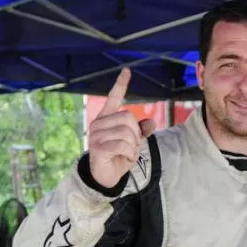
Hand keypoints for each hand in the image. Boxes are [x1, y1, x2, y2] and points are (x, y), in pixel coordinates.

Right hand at [87, 69, 156, 188]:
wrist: (105, 176)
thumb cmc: (118, 156)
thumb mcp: (133, 143)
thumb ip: (141, 132)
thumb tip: (151, 123)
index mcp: (107, 118)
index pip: (114, 97)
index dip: (121, 84)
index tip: (127, 70)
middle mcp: (99, 123)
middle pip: (128, 118)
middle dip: (136, 135)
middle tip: (131, 147)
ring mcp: (96, 134)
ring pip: (127, 132)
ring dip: (133, 147)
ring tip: (126, 154)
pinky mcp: (97, 146)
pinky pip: (123, 144)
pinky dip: (129, 154)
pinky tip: (123, 158)